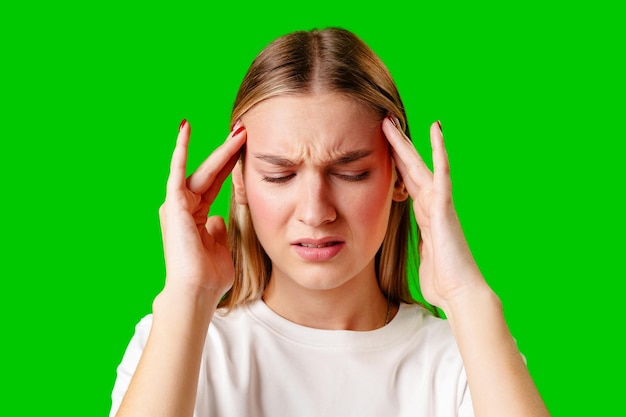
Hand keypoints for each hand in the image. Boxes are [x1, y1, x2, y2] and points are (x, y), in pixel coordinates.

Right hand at [159, 120, 245, 297]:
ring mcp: (178, 204)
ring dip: (221, 149)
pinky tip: (185, 129)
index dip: (230, 164)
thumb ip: (217, 231)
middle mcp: (184, 206)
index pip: (216, 182)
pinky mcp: (173, 204)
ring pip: (201, 169)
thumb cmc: (210, 276)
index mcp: (195, 215)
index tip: (245, 146)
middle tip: (244, 128)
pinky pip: (177, 171)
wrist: (197, 290)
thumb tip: (217, 220)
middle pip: (210, 171)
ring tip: (239, 129)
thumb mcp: (219, 247)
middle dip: (228, 150)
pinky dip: (180, 150)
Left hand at [383, 118, 485, 312]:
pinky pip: (442, 173)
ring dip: (406, 144)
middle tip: (382, 124)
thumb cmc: (442, 279)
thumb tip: (418, 241)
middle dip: (395, 147)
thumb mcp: (423, 255)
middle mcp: (431, 204)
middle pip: (409, 169)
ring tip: (392, 122)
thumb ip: (420, 242)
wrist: (459, 293)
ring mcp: (439, 203)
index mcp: (424, 215)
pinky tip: (436, 130)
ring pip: (420, 165)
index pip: (405, 183)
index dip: (394, 164)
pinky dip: (440, 151)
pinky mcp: (445, 206)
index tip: (381, 147)